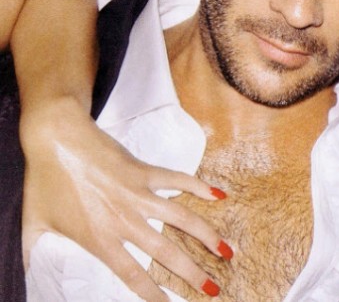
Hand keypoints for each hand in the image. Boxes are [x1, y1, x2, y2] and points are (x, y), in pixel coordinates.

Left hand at [21, 98, 229, 300]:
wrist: (55, 138)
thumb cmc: (43, 180)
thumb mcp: (33, 225)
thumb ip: (32, 256)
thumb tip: (23, 280)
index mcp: (99, 238)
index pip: (132, 275)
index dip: (154, 294)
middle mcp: (124, 219)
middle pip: (166, 252)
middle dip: (192, 273)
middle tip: (214, 288)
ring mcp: (138, 193)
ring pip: (181, 218)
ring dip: (207, 236)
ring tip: (227, 251)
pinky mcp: (144, 170)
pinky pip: (178, 180)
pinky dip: (200, 187)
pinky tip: (219, 196)